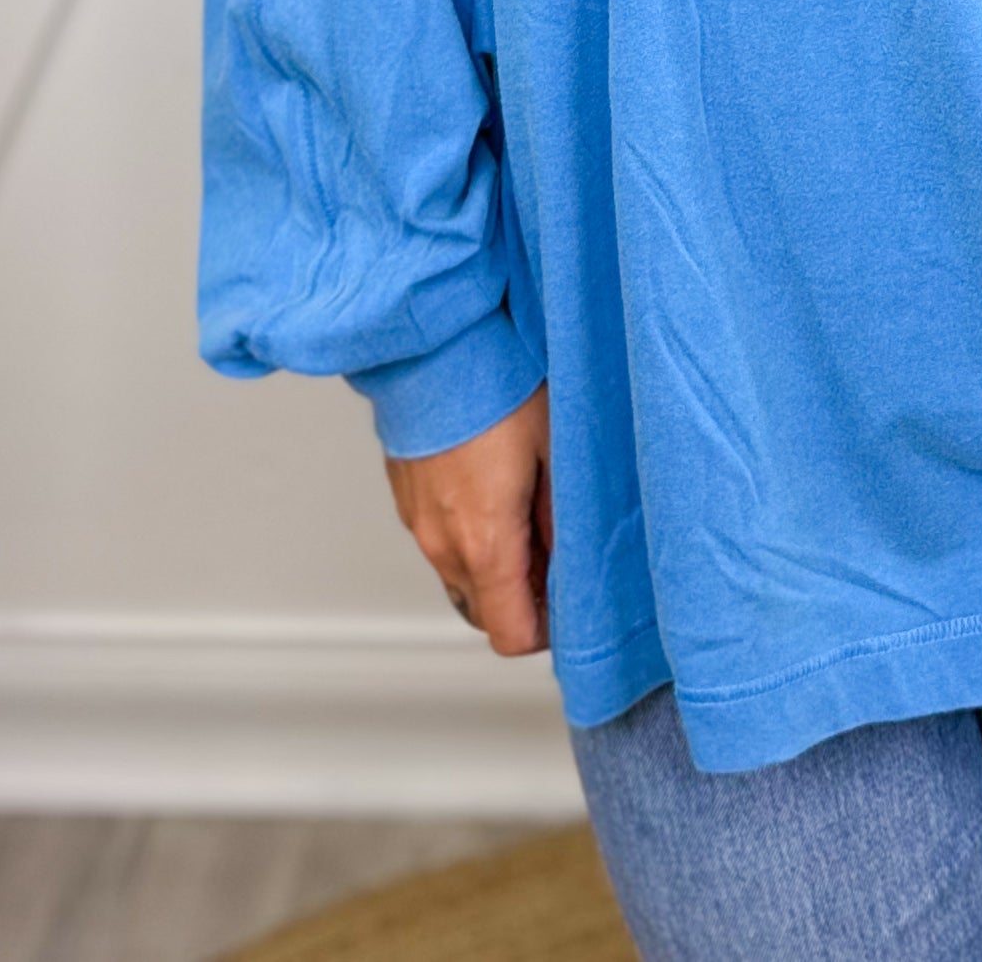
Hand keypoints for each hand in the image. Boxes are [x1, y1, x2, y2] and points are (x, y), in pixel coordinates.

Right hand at [384, 382, 553, 654]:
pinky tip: (493, 488)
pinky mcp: (407, 500)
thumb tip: (574, 563)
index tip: (568, 600)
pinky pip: (442, 542)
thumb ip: (564, 519)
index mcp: (485, 543)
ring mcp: (419, 524)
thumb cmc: (498, 387)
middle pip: (484, 612)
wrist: (435, 345)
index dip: (545, 629)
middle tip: (554, 551)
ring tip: (526, 511)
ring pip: (461, 577)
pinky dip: (468, 537)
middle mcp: (444, 545)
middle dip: (521, 597)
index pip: (510, 635)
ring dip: (494, 566)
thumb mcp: (555, 450)